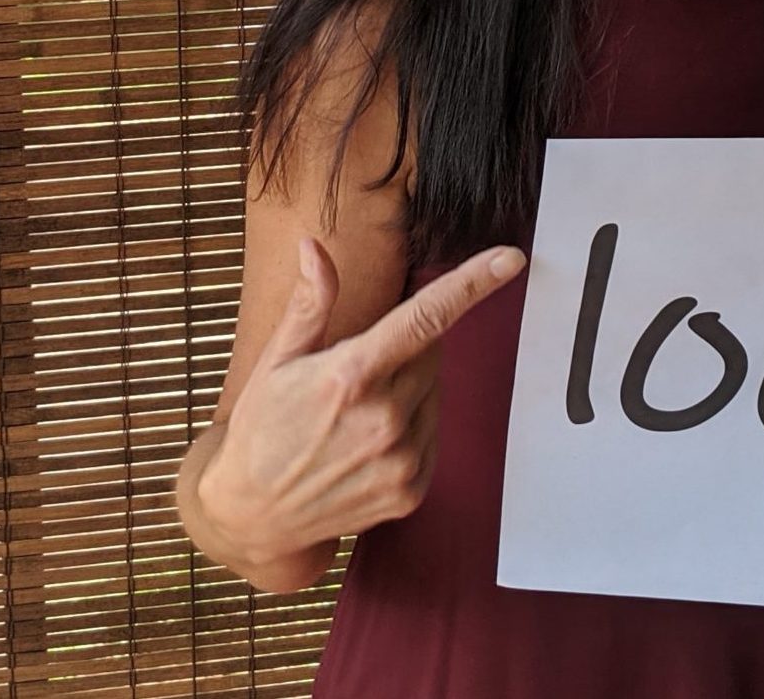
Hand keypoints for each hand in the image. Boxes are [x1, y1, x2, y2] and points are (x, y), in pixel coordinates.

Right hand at [198, 236, 526, 566]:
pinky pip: (433, 436)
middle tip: (358, 372)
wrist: (254, 516)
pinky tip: (368, 442)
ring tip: (354, 415)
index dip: (473, 284)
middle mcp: (383, 419)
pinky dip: (411, 429)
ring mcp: (400, 460)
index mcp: (351, 376)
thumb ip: (310, 303)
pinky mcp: (410, 490)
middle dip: (405, 351)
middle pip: (431, 354)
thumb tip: (314, 247)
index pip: (426, 317)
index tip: (509, 260)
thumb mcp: (277, 360)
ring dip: (409, 392)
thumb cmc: (262, 429)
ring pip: (433, 394)